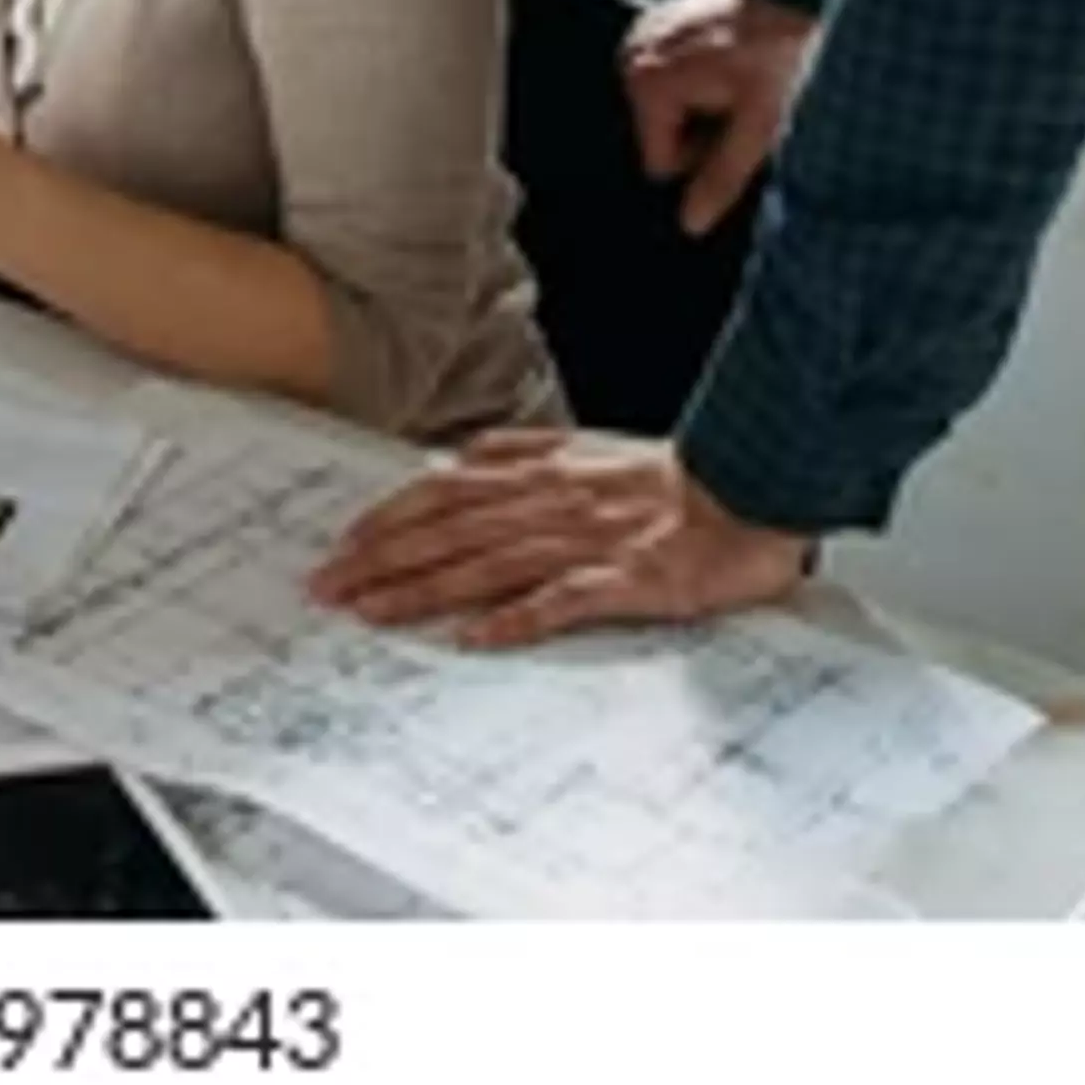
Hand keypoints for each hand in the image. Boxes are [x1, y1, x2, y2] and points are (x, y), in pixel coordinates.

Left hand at [306, 431, 811, 647]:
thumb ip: (519, 448)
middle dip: (381, 562)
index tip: (341, 546)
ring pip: (487, 565)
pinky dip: (515, 617)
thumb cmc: (669, 478)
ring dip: (424, 591)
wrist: (754, 485)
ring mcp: (586, 542)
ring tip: (374, 615)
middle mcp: (549, 504)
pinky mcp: (627, 579)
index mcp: (538, 473)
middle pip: (448, 532)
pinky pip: (562, 600)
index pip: (441, 493)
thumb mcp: (583, 446)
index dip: (386, 519)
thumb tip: (456, 456)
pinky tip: (475, 637)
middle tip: (330, 590)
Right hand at [621, 0, 816, 233]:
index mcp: (647, 86)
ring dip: (703, 103)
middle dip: (701, 127)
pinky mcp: (654, 25)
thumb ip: (721, 178)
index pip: (661, 164)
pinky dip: (698, 77)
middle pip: (662, 134)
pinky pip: (670, 77)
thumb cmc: (779, 53)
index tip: (737, 123)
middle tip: (739, 99)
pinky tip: (726, 59)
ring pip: (668, 108)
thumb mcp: (759, 125)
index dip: (705, 155)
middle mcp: (632, 60)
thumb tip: (691, 223)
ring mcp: (640, 39)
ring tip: (736, 77)